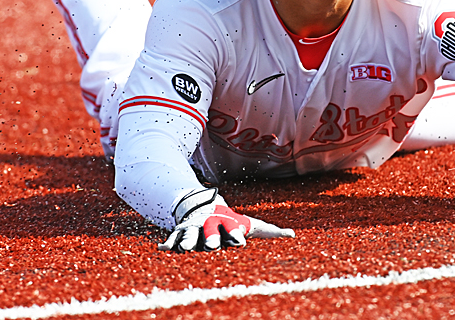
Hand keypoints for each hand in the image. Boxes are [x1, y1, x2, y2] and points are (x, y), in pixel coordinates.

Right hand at [158, 188, 294, 251]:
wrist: (205, 205)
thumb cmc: (231, 220)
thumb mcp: (250, 224)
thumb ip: (269, 231)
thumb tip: (293, 235)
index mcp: (228, 222)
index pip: (233, 229)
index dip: (236, 235)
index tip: (241, 241)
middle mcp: (210, 224)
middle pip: (210, 231)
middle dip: (211, 238)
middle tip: (211, 247)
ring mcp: (194, 227)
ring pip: (190, 234)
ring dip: (187, 241)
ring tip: (185, 248)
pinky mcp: (181, 232)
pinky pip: (173, 237)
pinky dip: (168, 243)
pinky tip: (162, 249)